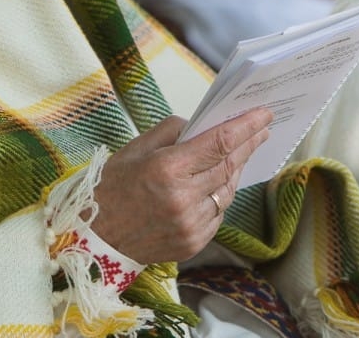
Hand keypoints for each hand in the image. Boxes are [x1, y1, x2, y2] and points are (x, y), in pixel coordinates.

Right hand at [91, 108, 271, 263]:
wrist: (94, 240)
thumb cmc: (111, 189)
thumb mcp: (135, 149)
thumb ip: (172, 131)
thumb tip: (202, 124)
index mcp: (167, 169)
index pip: (220, 142)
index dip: (246, 127)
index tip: (263, 114)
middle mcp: (182, 198)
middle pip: (229, 165)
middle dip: (248, 144)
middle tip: (261, 129)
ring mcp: (190, 224)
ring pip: (227, 191)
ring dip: (235, 170)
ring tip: (240, 153)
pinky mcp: (193, 243)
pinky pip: (218, 214)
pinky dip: (221, 195)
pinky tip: (218, 183)